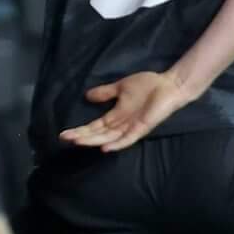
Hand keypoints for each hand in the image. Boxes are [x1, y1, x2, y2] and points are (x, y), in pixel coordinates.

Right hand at [62, 70, 196, 152]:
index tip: (64, 134)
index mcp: (116, 116)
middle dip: (81, 137)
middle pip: (98, 135)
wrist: (169, 85)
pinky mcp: (142, 128)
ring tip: (78, 142)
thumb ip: (105, 93)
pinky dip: (116, 144)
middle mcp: (122, 125)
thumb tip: (87, 95)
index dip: (80, 131)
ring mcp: (132, 128)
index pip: (94, 127)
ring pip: (109, 139)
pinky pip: (128, 139)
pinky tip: (104, 148)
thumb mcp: (121, 87)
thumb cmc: (148, 86)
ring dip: (93, 141)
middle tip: (65, 139)